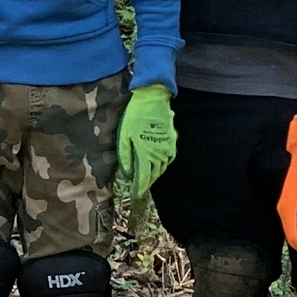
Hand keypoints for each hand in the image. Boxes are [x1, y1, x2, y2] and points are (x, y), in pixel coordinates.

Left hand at [117, 84, 177, 200]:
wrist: (153, 100)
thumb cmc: (134, 117)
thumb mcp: (124, 136)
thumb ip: (124, 157)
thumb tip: (127, 174)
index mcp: (145, 154)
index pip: (143, 179)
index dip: (138, 190)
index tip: (134, 196)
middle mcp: (159, 154)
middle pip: (153, 176)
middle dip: (145, 184)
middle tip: (138, 189)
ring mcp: (167, 148)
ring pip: (162, 168)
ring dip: (154, 175)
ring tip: (146, 179)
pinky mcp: (172, 141)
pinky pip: (168, 159)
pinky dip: (162, 165)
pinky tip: (156, 164)